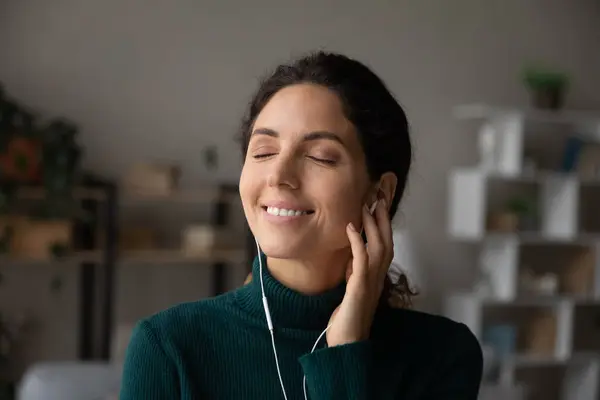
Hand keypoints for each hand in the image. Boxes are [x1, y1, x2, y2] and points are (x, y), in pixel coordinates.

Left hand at [326, 198, 393, 346]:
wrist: (347, 344)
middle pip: (386, 241)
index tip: (380, 202)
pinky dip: (356, 242)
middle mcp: (377, 277)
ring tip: (368, 204)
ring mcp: (370, 283)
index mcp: (375, 276)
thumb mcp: (352, 288)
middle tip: (379, 194)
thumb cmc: (347, 319)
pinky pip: (360, 261)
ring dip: (373, 224)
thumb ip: (355, 271)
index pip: (384, 244)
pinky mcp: (359, 289)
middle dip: (383, 217)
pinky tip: (350, 227)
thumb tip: (352, 254)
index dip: (384, 223)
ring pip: (378, 247)